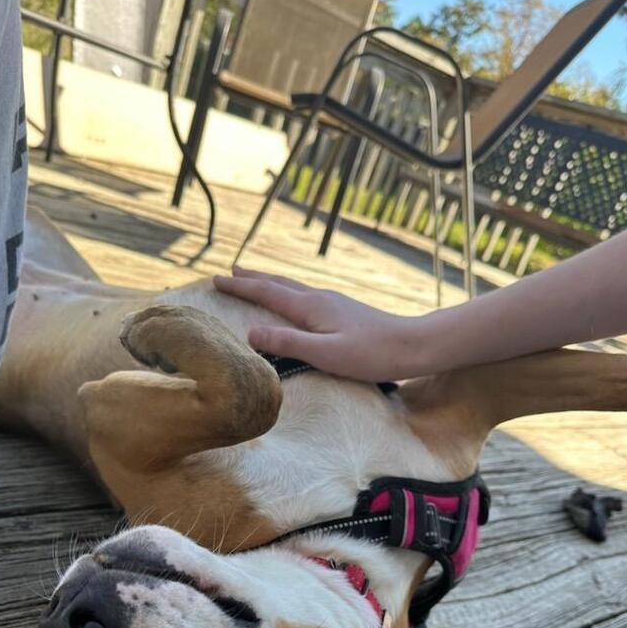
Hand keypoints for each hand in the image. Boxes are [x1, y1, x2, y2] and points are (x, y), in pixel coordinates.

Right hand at [212, 268, 430, 381]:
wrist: (411, 345)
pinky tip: (295, 299)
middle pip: (278, 284)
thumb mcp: (325, 354)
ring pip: (292, 287)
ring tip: (255, 279)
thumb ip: (287, 343)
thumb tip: (250, 333)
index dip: (239, 286)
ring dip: (269, 282)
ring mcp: (332, 302)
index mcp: (310, 307)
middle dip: (251, 278)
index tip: (215, 279)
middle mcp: (319, 298)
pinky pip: (305, 295)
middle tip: (228, 273)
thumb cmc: (370, 355)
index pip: (266, 293)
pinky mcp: (343, 310)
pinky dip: (287, 292)